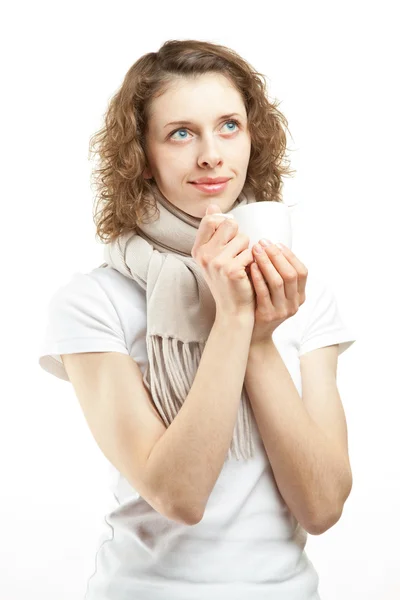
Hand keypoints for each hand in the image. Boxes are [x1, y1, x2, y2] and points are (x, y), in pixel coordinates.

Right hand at [191, 204, 255, 320]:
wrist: (234, 310)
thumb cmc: (229, 282)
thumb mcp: (216, 256)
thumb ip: (214, 232)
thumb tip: (213, 206)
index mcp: (198, 250)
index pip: (211, 220)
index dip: (225, 225)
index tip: (230, 239)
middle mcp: (204, 255)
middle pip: (229, 224)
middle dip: (239, 237)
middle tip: (237, 256)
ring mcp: (216, 262)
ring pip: (243, 237)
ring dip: (248, 251)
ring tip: (242, 267)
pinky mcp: (231, 269)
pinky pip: (251, 252)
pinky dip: (253, 262)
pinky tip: (247, 275)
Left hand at [247, 239, 307, 344]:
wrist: (253, 334)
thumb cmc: (262, 305)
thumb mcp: (276, 292)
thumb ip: (279, 274)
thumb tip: (273, 246)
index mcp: (300, 296)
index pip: (302, 272)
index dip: (290, 256)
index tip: (276, 243)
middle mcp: (294, 304)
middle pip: (290, 274)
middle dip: (277, 256)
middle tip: (263, 243)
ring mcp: (281, 311)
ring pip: (278, 282)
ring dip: (267, 263)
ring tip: (256, 250)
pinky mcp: (267, 315)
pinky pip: (264, 292)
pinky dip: (258, 276)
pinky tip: (251, 265)